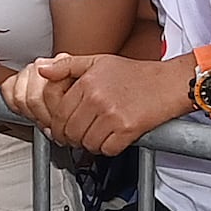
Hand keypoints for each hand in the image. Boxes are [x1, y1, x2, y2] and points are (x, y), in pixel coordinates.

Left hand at [6, 49, 192, 154]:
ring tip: (97, 135)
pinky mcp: (127, 129)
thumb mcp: (98, 61)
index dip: (57, 127)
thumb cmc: (135, 74)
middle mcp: (97, 99)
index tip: (61, 130)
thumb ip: (67, 66)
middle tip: (78, 137)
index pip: (59, 114)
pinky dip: (107, 148)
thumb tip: (41, 70)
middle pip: (70, 132)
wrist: (169, 84)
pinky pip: (107, 149)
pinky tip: (112, 138)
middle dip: (71, 138)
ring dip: (90, 144)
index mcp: (87, 83)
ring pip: (87, 143)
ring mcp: (112, 115)